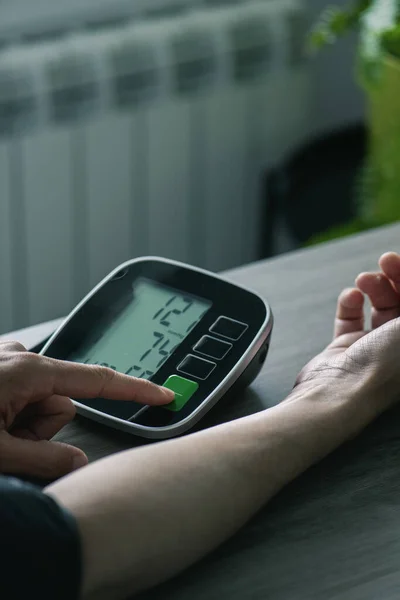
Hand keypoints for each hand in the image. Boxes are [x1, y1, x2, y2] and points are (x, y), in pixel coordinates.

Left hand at [0, 346, 173, 479]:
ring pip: (40, 402)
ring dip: (24, 425)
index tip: (164, 394)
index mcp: (30, 371)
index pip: (99, 381)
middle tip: (9, 445)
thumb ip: (44, 460)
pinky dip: (12, 414)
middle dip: (41, 430)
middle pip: (62, 404)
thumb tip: (79, 463)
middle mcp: (22, 358)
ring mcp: (8, 361)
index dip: (135, 390)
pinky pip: (23, 393)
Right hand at [293, 251, 399, 427]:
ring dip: (373, 287)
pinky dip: (350, 303)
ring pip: (379, 305)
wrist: (340, 392)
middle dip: (396, 277)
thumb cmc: (385, 367)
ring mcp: (374, 347)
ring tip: (364, 280)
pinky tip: (351, 298)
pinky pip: (350, 317)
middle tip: (386, 260)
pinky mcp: (346, 346)